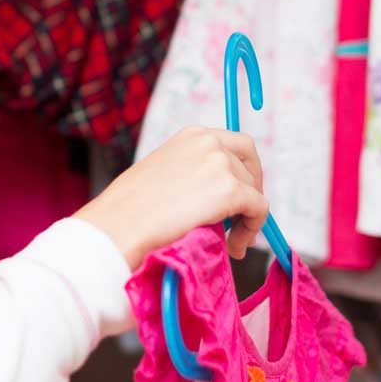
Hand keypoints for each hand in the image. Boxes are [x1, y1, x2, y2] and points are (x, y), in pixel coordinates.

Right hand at [76, 127, 267, 268]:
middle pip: (250, 164)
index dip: (244, 170)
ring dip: (247, 216)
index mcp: (192, 135)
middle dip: (251, 190)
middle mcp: (209, 142)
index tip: (241, 193)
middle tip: (242, 217)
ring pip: (254, 190)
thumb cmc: (131, 206)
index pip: (237, 145)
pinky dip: (251, 230)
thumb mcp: (165, 172)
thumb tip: (219, 196)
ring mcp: (221, 164)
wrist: (122, 222)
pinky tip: (234, 246)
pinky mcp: (231, 189)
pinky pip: (259, 210)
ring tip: (230, 240)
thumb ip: (194, 173)